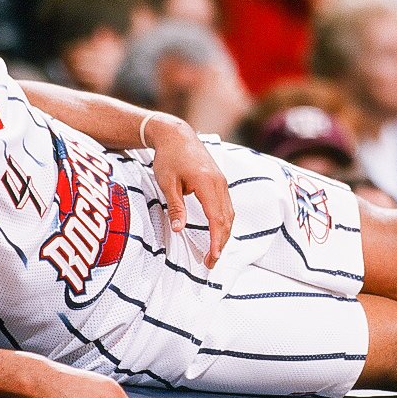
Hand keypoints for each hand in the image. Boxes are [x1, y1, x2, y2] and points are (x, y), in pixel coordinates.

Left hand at [146, 114, 233, 266]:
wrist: (177, 135)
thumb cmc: (168, 157)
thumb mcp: (167, 183)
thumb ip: (176, 207)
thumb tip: (179, 230)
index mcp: (207, 183)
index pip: (216, 218)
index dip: (216, 240)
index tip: (213, 257)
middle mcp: (219, 183)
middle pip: (226, 219)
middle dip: (221, 243)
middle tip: (211, 262)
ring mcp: (222, 182)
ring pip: (229, 214)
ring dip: (224, 234)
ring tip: (215, 251)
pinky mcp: (220, 182)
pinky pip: (227, 206)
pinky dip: (224, 222)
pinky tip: (218, 232)